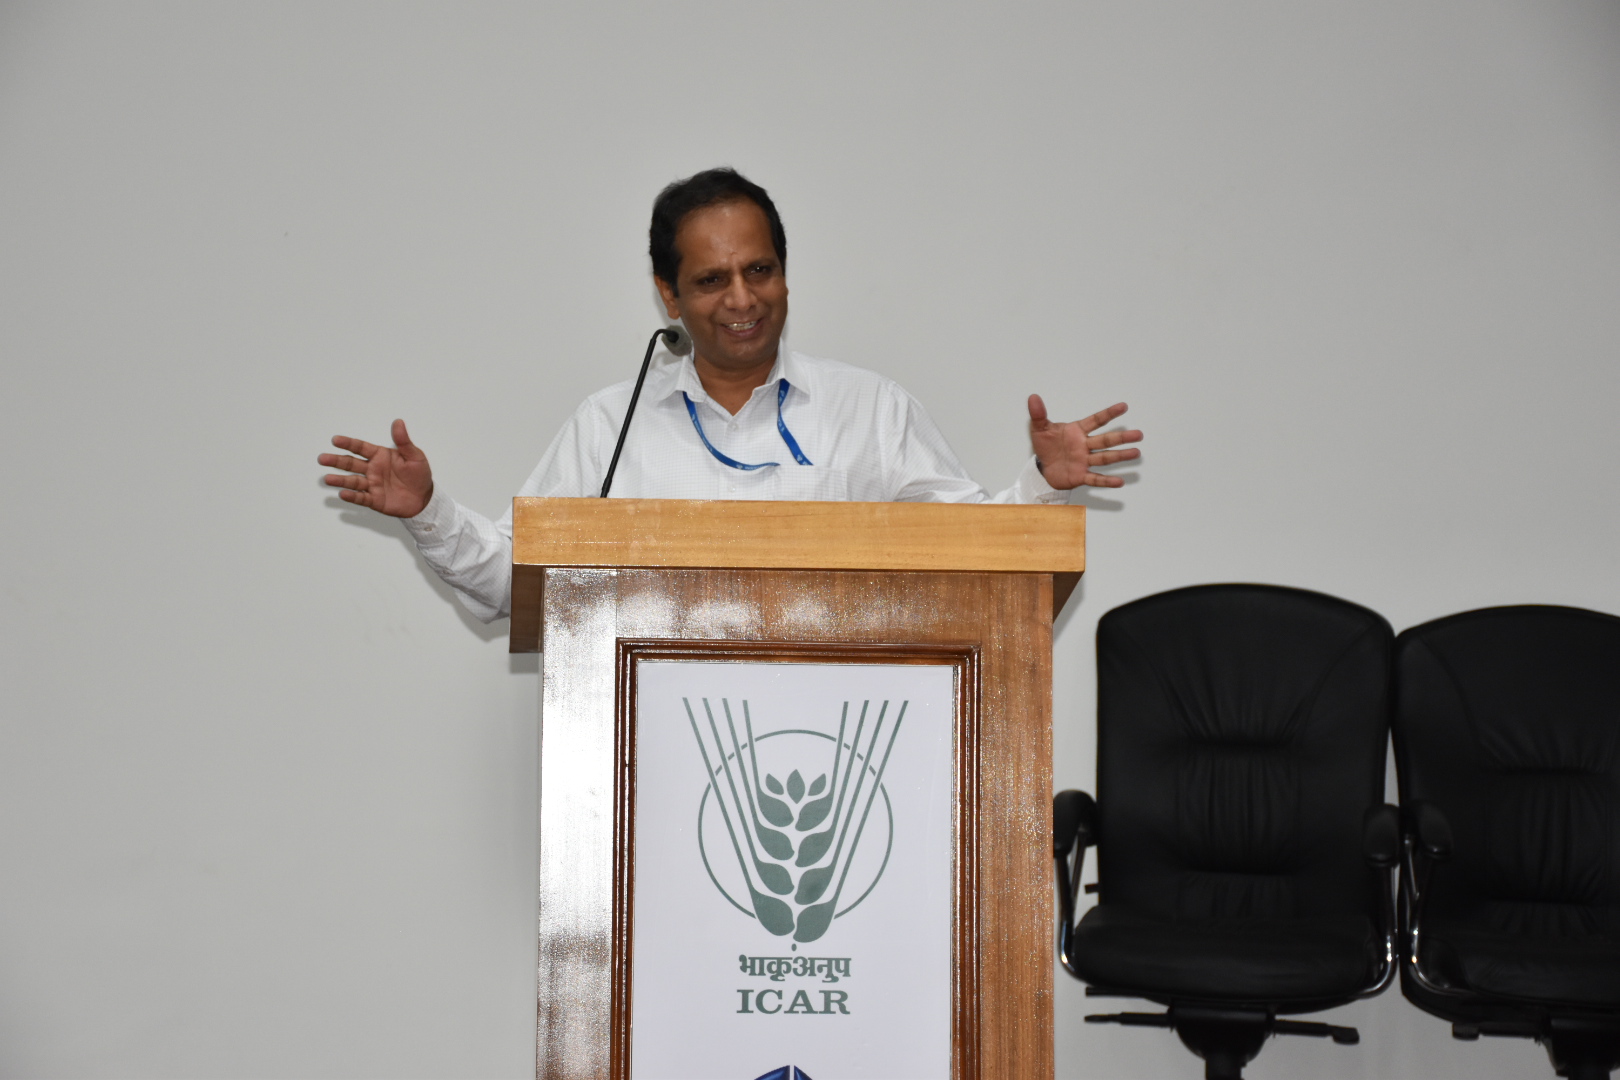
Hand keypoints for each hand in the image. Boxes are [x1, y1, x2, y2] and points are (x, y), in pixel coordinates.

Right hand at [318, 418, 433, 517]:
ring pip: (352, 481)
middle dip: (336, 461)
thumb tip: (398, 422)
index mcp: (380, 456)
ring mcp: (372, 485)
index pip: (360, 448)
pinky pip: (361, 497)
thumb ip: (404, 441)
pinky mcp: (374, 500)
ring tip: (327, 478)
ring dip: (340, 480)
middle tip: (322, 458)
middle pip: (351, 463)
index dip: (348, 443)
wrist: (425, 498)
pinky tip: (343, 494)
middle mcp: (372, 469)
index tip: (335, 440)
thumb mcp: (415, 456)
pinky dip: (352, 496)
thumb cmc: (419, 475)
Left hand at [1028, 396, 1142, 489]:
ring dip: (1120, 456)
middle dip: (1121, 437)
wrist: (1041, 468)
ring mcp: (1084, 461)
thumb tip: (1033, 397)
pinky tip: (1120, 481)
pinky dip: (1106, 481)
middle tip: (1139, 434)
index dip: (1109, 414)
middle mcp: (1084, 446)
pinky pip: (1095, 479)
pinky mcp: (1080, 476)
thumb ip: (1038, 414)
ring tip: (1136, 452)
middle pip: (1105, 440)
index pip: (1095, 421)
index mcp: (1077, 432)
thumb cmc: (1046, 446)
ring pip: (1104, 458)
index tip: (1124, 407)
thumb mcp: (1039, 429)